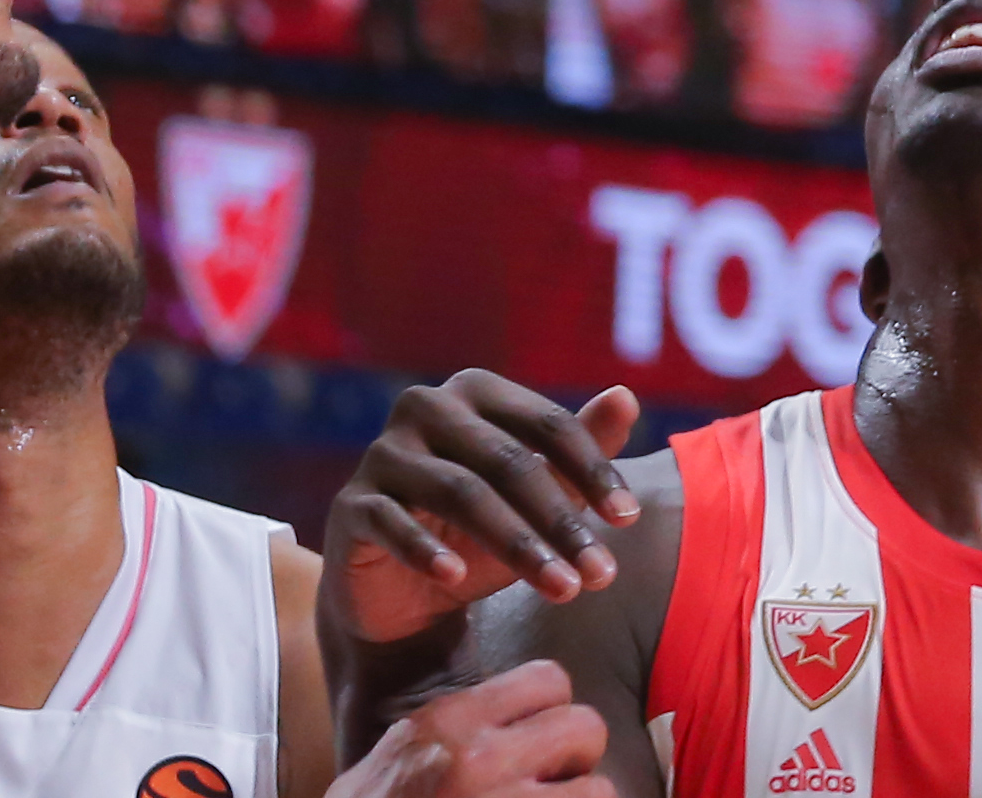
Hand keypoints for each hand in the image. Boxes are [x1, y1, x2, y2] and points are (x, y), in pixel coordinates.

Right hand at [320, 374, 641, 644]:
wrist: (400, 590)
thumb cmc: (480, 530)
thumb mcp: (537, 494)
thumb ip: (581, 446)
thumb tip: (626, 397)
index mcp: (476, 391)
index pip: (548, 425)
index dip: (594, 471)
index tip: (630, 521)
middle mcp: (426, 407)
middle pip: (509, 462)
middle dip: (561, 521)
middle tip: (602, 574)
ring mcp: (383, 453)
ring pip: (461, 493)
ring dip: (516, 544)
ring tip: (560, 589)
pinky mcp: (351, 505)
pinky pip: (392, 522)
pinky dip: (426, 550)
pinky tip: (457, 580)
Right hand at [328, 665, 609, 797]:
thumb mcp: (400, 755)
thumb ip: (458, 729)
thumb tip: (520, 717)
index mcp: (448, 722)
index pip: (549, 679)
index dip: (554, 712)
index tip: (538, 743)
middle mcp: (479, 758)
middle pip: (586, 727)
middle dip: (577, 759)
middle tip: (551, 785)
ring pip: (597, 788)